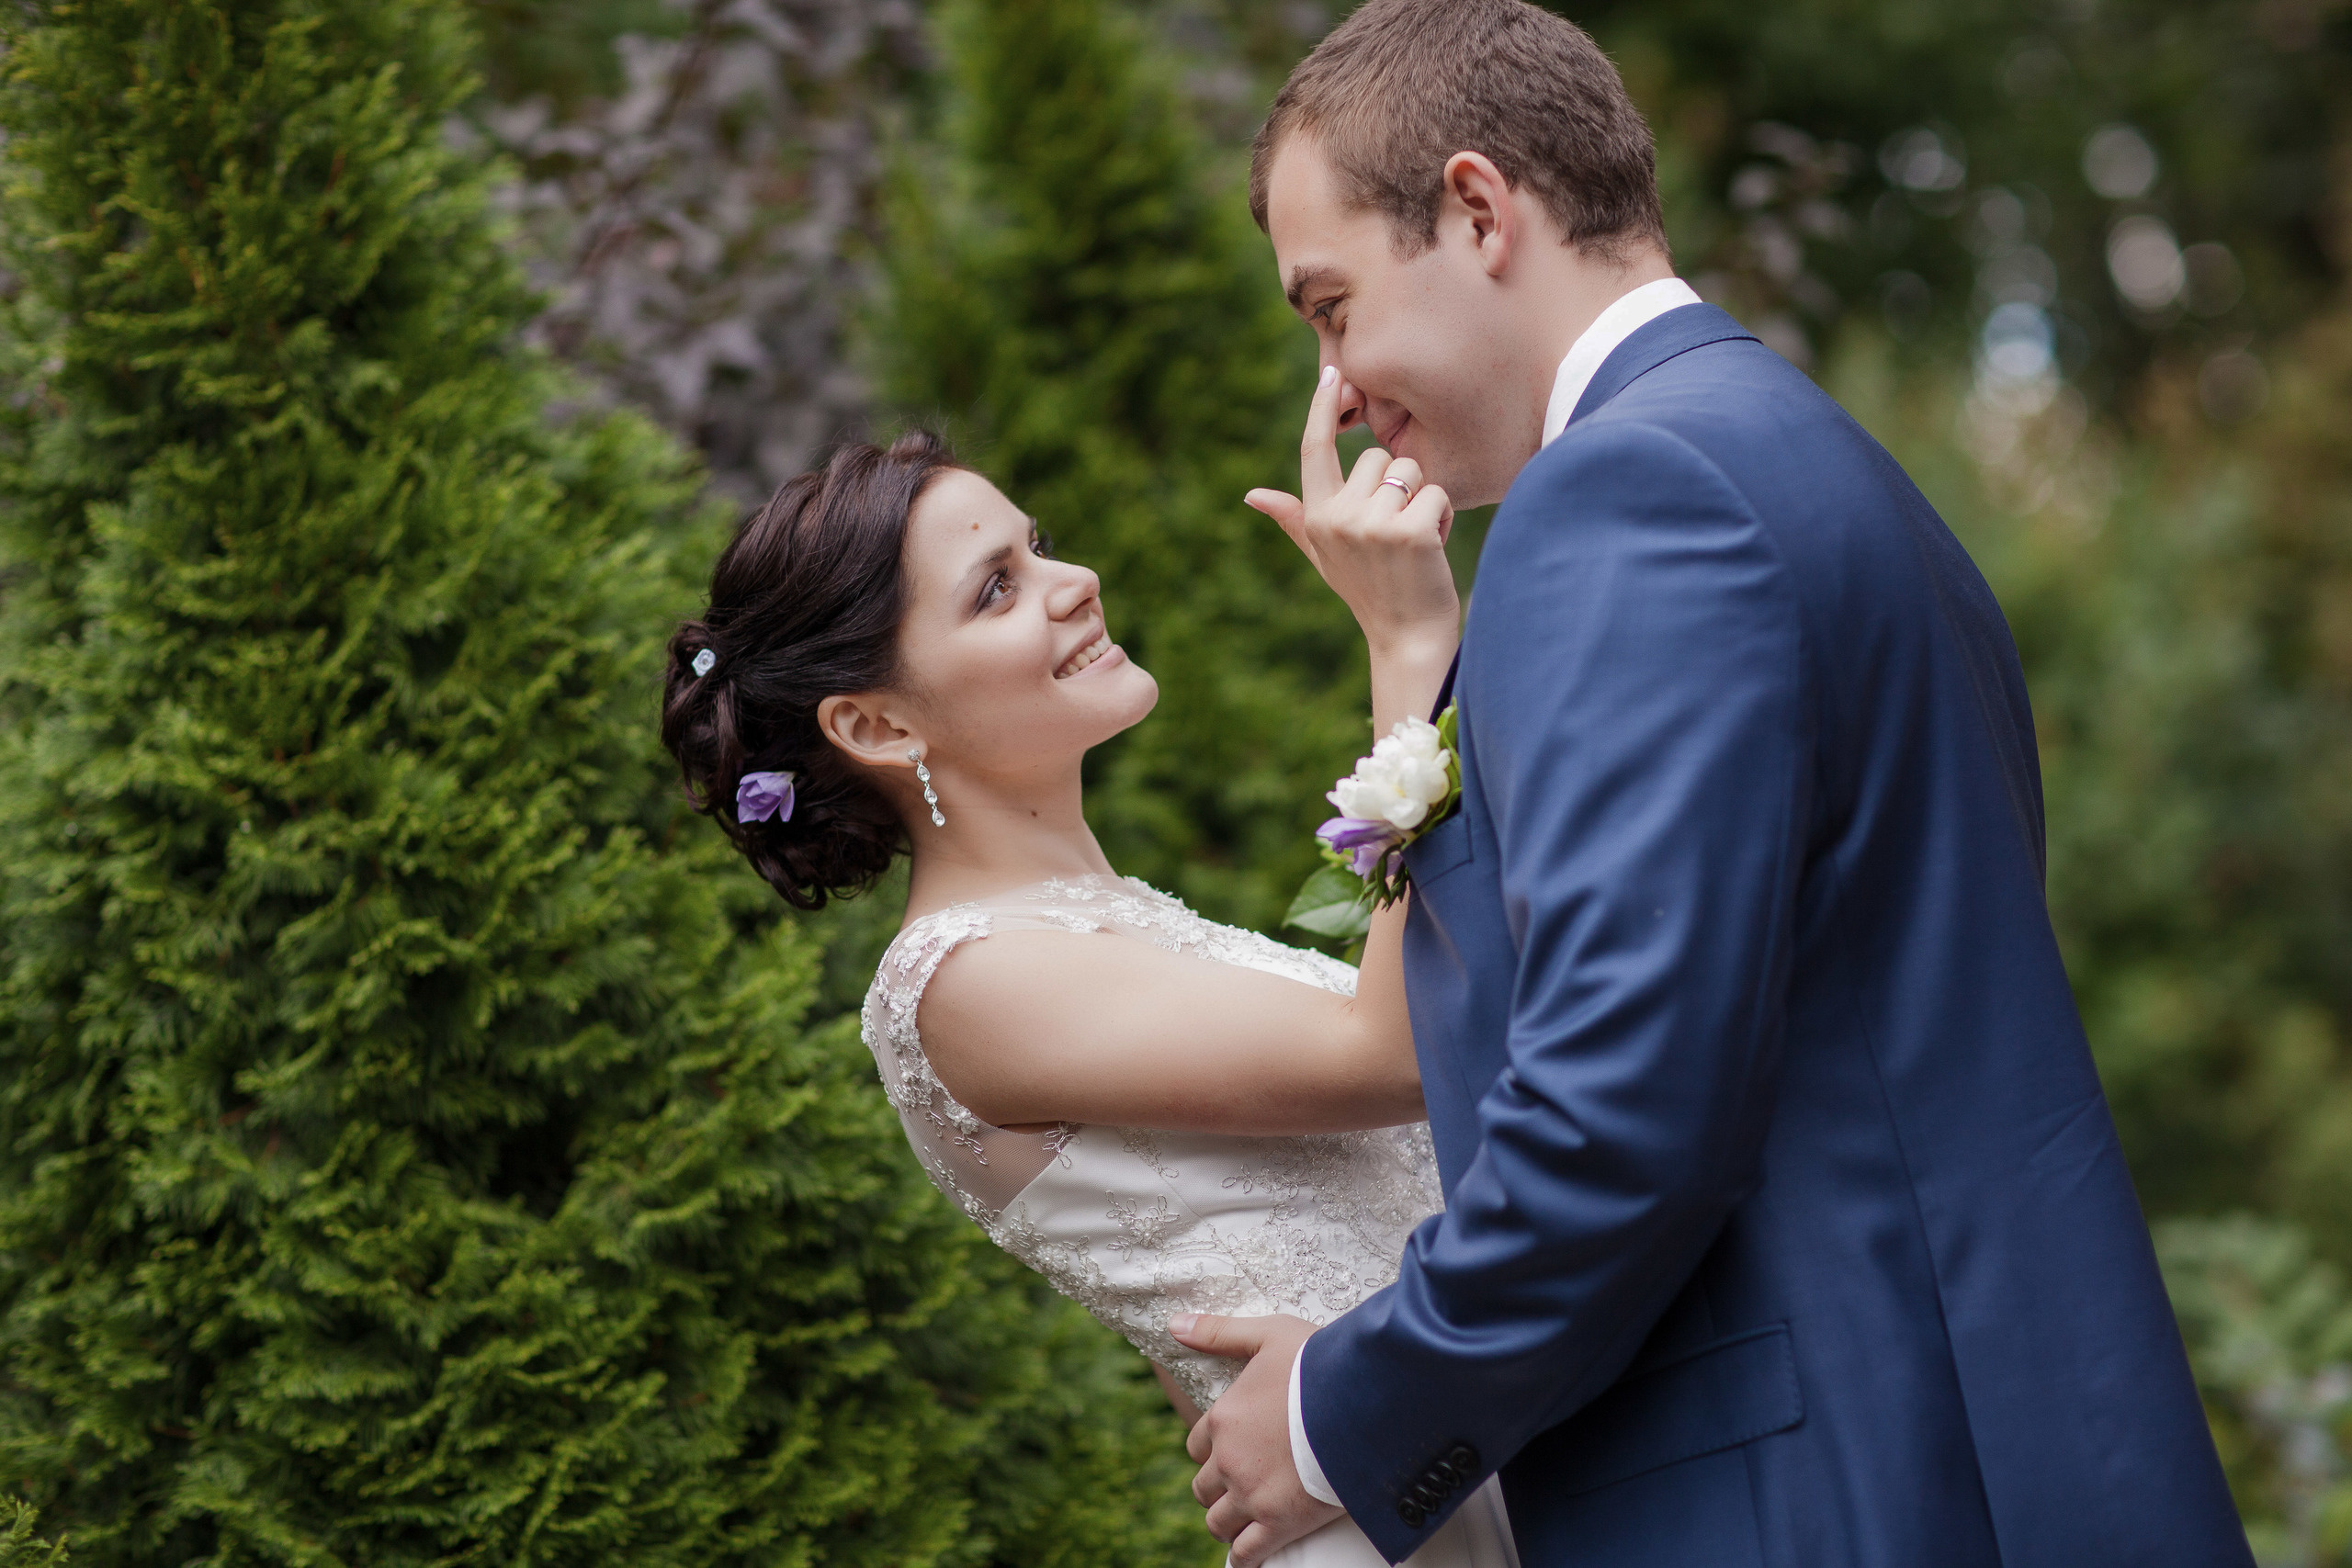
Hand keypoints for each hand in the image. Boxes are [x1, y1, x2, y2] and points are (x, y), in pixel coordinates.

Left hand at [1171, 1311, 1344, 1567]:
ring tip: (1242, 1521)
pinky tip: (1247, 1556)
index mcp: (1223, 1419)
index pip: (1197, 1445)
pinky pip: (1247, 1553)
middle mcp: (1229, 1460)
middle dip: (1218, 1487)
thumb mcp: (1268, 1334)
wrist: (1363, 1400)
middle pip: (1204, 1487)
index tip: (1229, 1450)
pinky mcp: (1280, 1523)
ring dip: (1226, 1522)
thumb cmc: (1320, 1363)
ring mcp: (1252, 1495)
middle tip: (1240, 1486)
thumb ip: (1219, 1332)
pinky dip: (1243, 1557)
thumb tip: (1173, 1325)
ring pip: (1218, 1522)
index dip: (1212, 1449)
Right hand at [1248, 365, 1459, 668]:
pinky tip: (1432, 550)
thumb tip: (1252, 495)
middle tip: (1397, 532)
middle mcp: (1337, 518)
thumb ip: (1293, 518)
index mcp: (1316, 517)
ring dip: (1421, 501)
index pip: (1315, 450)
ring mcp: (1371, 525)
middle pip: (1377, 457)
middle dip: (1397, 486)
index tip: (1332, 373)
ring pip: (1409, 472)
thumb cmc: (1370, 591)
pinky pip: (1435, 494)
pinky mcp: (1407, 532)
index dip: (1322, 408)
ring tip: (1414, 541)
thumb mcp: (1325, 553)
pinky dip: (1442, 519)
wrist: (1407, 638)